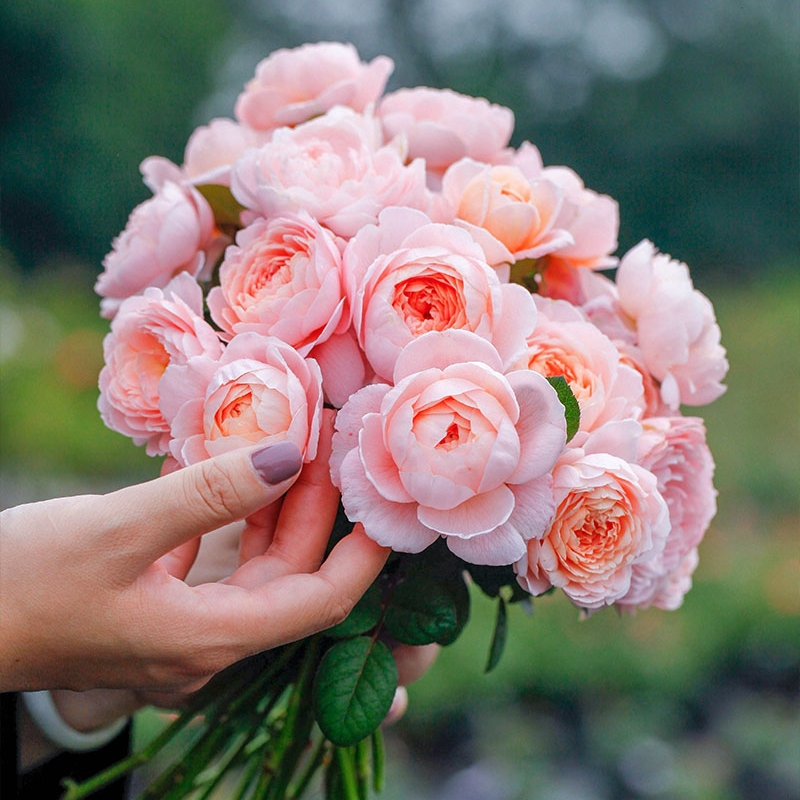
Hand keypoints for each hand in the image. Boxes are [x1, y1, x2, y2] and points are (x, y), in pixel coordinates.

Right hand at [0, 411, 388, 693]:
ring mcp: (174, 628)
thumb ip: (210, 493)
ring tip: (279, 446)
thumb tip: (289, 455)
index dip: (362, 556)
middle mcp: (202, 641)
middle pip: (285, 575)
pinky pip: (202, 559)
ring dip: (265, 506)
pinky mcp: (147, 607)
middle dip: (310, 510)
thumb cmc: (24, 585)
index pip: (320, 602)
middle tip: (322, 446)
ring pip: (246, 566)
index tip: (384, 506)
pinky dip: (215, 513)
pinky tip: (210, 464)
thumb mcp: (122, 529)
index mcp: (210, 636)